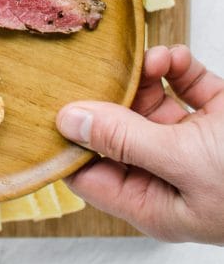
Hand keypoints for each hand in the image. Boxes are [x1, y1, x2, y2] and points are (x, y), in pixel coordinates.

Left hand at [56, 45, 223, 242]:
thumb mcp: (184, 160)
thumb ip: (124, 138)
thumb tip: (68, 121)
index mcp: (154, 204)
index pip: (88, 173)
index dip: (69, 138)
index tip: (55, 98)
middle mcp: (169, 174)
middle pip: (115, 130)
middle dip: (110, 96)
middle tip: (106, 69)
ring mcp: (194, 144)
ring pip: (148, 102)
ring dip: (144, 76)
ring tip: (153, 63)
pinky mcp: (218, 114)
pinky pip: (183, 85)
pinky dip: (176, 67)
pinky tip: (176, 59)